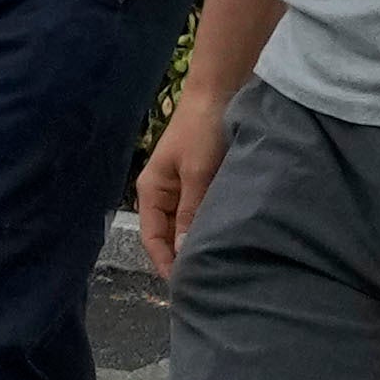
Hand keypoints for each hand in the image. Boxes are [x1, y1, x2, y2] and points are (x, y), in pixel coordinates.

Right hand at [133, 75, 230, 279]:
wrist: (220, 91)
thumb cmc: (203, 130)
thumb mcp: (197, 173)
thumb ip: (191, 212)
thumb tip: (185, 252)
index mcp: (152, 191)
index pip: (152, 239)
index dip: (165, 264)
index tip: (186, 288)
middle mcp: (164, 193)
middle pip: (169, 236)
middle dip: (182, 259)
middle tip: (206, 284)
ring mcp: (184, 188)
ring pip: (187, 226)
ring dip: (198, 243)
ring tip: (218, 267)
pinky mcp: (203, 182)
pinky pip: (202, 213)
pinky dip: (211, 227)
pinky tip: (227, 240)